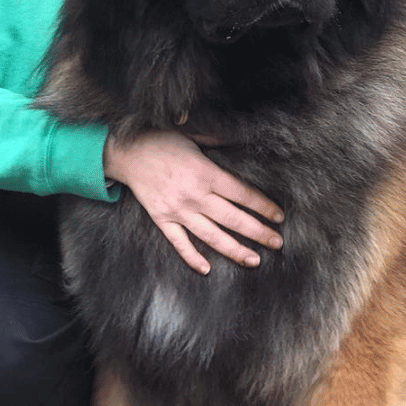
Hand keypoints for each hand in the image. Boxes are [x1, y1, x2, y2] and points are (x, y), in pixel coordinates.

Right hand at [102, 130, 283, 273]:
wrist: (128, 153)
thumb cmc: (161, 141)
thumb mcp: (192, 136)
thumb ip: (216, 142)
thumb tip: (239, 142)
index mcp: (206, 173)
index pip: (242, 195)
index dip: (263, 207)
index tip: (278, 217)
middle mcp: (195, 195)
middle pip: (233, 219)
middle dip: (258, 232)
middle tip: (277, 243)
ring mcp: (178, 210)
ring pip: (212, 236)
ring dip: (235, 250)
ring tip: (254, 260)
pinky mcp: (162, 219)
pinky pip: (179, 243)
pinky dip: (192, 258)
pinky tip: (206, 269)